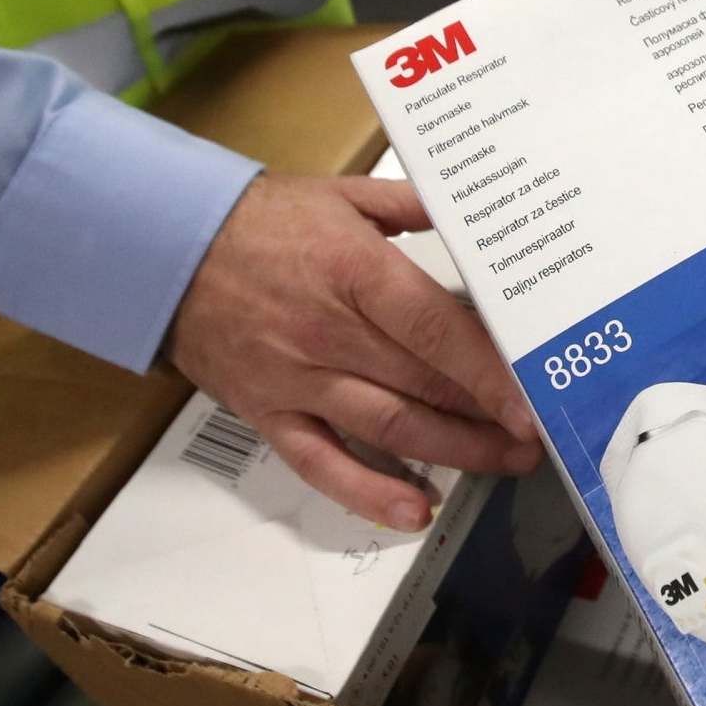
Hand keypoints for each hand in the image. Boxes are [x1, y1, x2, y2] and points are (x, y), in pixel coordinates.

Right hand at [168, 174, 540, 527]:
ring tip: (505, 463)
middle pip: (423, 383)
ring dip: (454, 452)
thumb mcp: (342, 195)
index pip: (433, 329)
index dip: (486, 371)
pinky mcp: (271, 414)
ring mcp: (298, 380)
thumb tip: (473, 211)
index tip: (529, 400)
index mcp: (355, 272)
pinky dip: (368, 493)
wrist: (165, 248)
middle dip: (488, 415)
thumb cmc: (261, 220)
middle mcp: (329, 333)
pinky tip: (415, 510)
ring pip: (389, 427)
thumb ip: (413, 205)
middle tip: (539, 433)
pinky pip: (322, 463)